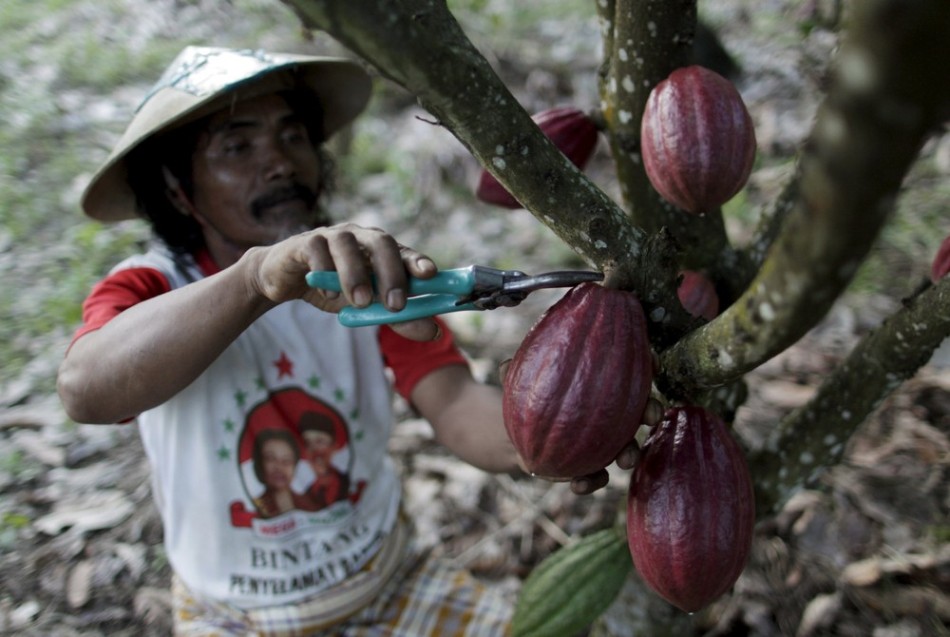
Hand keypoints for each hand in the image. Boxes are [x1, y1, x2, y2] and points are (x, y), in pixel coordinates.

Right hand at [246, 223, 439, 339]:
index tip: (430, 274)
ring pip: (347, 244)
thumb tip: (434, 332)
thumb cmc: (333, 289)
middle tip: (395, 304)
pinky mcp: (304, 243)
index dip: (417, 260)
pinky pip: (316, 249)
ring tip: (361, 302)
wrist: (284, 279)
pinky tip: (327, 295)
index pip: (404, 251)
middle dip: (391, 272)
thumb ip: (398, 318)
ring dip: (356, 274)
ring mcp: (332, 237)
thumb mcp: (367, 307)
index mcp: (380, 251)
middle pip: (381, 242)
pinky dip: (324, 271)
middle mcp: (360, 238)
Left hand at [501, 358, 661, 494]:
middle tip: (652, 415)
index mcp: (600, 387)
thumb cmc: (526, 397)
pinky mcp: (586, 467)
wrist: (512, 434)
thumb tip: (504, 365)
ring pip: (624, 447)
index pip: (629, 372)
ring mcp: (600, 442)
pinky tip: (578, 485)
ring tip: (626, 459)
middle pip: (637, 410)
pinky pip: (594, 477)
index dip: (646, 366)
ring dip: (630, 453)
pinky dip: (590, 482)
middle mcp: (607, 414)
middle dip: (650, 412)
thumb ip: (514, 373)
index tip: (654, 362)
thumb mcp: (520, 381)